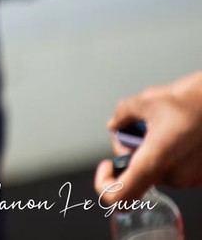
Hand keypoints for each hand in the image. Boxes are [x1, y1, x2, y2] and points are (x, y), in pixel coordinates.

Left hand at [95, 71, 201, 199]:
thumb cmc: (191, 103)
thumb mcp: (146, 101)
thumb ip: (122, 115)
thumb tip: (114, 124)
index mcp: (154, 161)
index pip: (120, 196)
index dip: (105, 184)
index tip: (107, 164)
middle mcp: (173, 177)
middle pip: (137, 174)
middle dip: (131, 151)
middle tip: (138, 126)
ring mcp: (190, 179)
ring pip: (156, 170)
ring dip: (150, 150)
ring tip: (161, 125)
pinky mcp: (201, 176)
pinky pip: (175, 169)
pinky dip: (168, 154)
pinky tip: (177, 132)